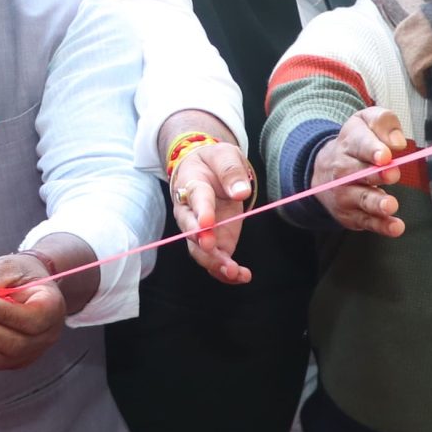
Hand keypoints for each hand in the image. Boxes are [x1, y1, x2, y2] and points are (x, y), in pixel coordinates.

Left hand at [0, 251, 69, 369]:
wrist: (30, 286)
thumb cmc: (22, 274)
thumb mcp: (10, 267)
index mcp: (53, 307)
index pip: (33, 319)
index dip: (5, 313)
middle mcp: (48, 334)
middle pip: (17, 344)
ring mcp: (33, 351)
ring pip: (3, 357)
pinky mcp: (16, 360)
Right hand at [170, 138, 255, 284]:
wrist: (205, 171)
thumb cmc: (213, 162)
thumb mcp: (224, 155)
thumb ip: (231, 170)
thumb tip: (241, 192)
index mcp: (192, 185)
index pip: (196, 199)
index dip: (202, 212)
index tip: (207, 224)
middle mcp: (191, 212)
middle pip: (191, 230)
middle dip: (202, 242)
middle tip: (213, 248)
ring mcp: (200, 230)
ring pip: (200, 251)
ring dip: (214, 262)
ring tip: (233, 272)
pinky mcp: (214, 242)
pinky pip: (215, 260)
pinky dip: (225, 271)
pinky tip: (241, 276)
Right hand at [310, 107, 412, 237]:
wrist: (324, 170)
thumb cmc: (354, 144)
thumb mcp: (365, 122)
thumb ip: (383, 122)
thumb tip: (397, 142)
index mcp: (349, 143)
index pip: (359, 144)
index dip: (372, 149)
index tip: (384, 155)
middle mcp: (343, 169)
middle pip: (358, 172)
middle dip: (376, 174)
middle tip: (392, 174)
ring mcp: (345, 194)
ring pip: (361, 199)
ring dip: (376, 203)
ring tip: (390, 204)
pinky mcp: (351, 214)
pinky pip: (366, 221)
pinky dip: (381, 226)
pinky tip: (395, 227)